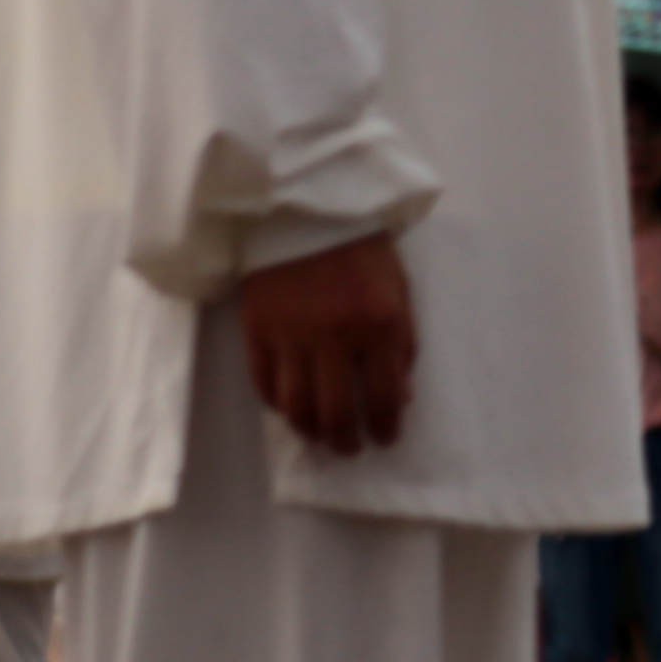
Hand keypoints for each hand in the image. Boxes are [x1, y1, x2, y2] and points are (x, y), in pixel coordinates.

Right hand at [239, 233, 418, 454]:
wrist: (304, 212)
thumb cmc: (362, 250)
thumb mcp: (400, 292)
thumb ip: (403, 345)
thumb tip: (401, 396)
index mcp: (379, 325)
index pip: (384, 396)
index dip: (386, 426)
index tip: (386, 438)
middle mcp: (335, 337)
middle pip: (336, 411)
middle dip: (346, 440)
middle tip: (351, 449)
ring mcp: (291, 337)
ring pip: (296, 406)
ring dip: (310, 430)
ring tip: (321, 436)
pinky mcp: (257, 331)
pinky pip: (265, 384)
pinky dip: (278, 404)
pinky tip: (291, 409)